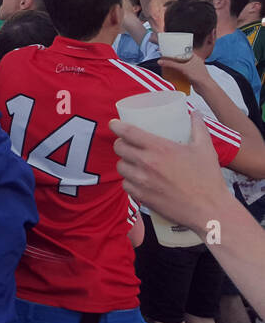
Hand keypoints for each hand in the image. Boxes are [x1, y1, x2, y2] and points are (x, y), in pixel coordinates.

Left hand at [111, 114, 234, 234]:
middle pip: (119, 148)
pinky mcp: (141, 196)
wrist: (208, 210)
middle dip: (121, 143)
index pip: (128, 132)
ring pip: (120, 166)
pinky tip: (136, 179)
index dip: (117, 126)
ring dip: (125, 162)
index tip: (114, 124)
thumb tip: (194, 112)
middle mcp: (146, 163)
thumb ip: (198, 127)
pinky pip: (125, 184)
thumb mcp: (205, 148)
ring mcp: (141, 181)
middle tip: (127, 144)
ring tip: (133, 161)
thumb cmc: (208, 178)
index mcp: (159, 148)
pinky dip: (129, 180)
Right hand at [158, 53, 211, 87]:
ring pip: (182, 65)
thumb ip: (171, 64)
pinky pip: (183, 71)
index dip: (176, 49)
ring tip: (168, 65)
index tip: (169, 49)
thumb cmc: (199, 76)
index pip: (184, 50)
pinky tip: (174, 72)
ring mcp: (193, 68)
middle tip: (167, 58)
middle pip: (181, 58)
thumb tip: (161, 61)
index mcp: (194, 57)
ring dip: (175, 65)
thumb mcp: (182, 68)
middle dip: (174, 58)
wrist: (204, 87)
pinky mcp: (191, 74)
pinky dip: (178, 71)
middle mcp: (194, 62)